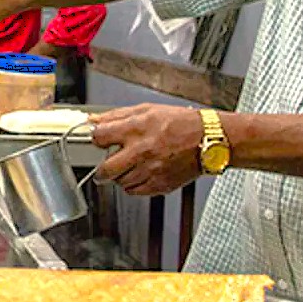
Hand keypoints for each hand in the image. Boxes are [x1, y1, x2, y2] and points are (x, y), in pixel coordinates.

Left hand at [89, 104, 204, 195]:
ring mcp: (151, 170)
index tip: (99, 140)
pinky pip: (135, 191)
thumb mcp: (146, 110)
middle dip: (101, 169)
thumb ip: (116, 116)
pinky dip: (133, 185)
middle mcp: (141, 151)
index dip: (96, 139)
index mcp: (136, 129)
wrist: (208, 139)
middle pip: (105, 169)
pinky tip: (139, 174)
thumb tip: (93, 120)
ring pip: (119, 182)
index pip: (99, 137)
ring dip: (119, 176)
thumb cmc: (179, 122)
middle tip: (104, 167)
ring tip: (129, 167)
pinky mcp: (161, 184)